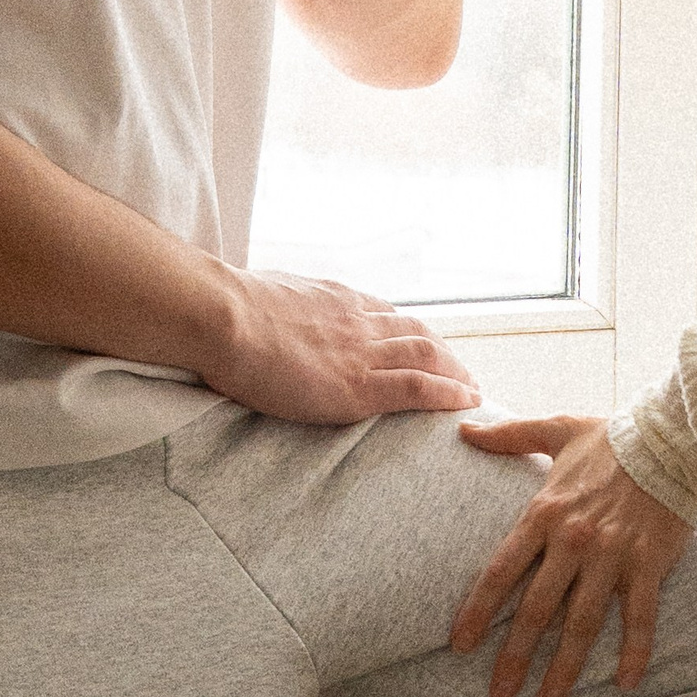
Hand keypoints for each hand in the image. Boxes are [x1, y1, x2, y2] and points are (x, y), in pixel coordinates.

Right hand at [200, 269, 481, 425]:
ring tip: (472, 390)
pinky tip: (467, 401)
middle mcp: (358, 320)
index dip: (407, 331)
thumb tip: (263, 313)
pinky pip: (417, 388)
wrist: (224, 318)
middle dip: (443, 352)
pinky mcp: (358, 386)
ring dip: (455, 372)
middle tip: (460, 370)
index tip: (421, 344)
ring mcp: (362, 352)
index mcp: (334, 299)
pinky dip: (448, 394)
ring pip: (427, 356)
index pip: (384, 314)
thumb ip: (277, 308)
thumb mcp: (262, 295)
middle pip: (416, 332)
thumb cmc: (225, 307)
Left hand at [451, 415, 691, 696]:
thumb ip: (509, 435)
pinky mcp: (648, 564)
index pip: (502, 569)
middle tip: (497, 694)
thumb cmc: (612, 438)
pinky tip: (626, 684)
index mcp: (546, 511)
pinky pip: (640, 616)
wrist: (673, 437)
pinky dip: (634, 651)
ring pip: (582, 623)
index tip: (460, 645)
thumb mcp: (556, 430)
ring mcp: (612, 555)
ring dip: (564, 668)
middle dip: (514, 656)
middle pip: (537, 609)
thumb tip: (464, 428)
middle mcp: (574, 539)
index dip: (479, 610)